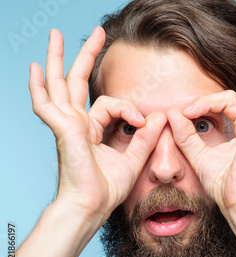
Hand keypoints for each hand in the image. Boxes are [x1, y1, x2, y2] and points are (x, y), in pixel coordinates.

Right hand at [29, 27, 165, 221]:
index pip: (109, 103)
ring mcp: (67, 124)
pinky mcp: (64, 129)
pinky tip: (36, 68)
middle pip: (77, 81)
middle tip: (96, 33)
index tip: (144, 121)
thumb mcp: (134, 158)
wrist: (92, 207)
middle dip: (86, 56)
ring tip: (55, 35)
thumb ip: (146, 137)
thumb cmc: (107, 188)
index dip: (130, 108)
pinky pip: (47, 104)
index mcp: (92, 129)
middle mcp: (77, 123)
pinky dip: (39, 87)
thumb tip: (161, 116)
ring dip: (58, 58)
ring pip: (60, 84)